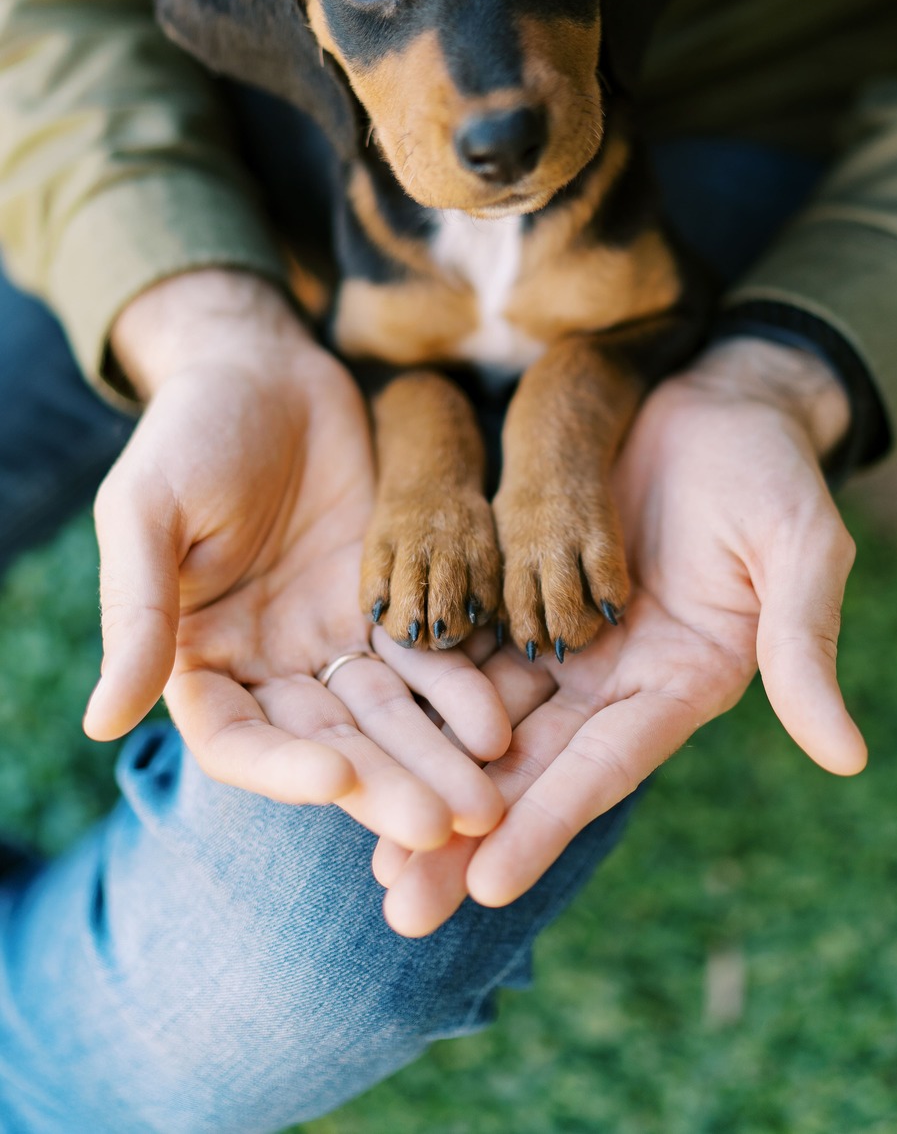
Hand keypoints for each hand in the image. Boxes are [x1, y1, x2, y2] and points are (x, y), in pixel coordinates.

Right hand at [83, 270, 509, 848]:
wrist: (267, 368)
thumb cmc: (189, 430)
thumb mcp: (147, 510)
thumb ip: (137, 613)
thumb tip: (101, 721)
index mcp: (199, 658)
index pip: (238, 740)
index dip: (284, 766)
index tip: (336, 776)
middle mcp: (270, 664)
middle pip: (331, 741)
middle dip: (388, 782)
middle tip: (449, 822)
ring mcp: (333, 637)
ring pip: (389, 712)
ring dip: (438, 755)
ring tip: (490, 795)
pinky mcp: (388, 600)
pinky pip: (429, 654)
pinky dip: (462, 688)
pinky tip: (501, 719)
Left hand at [374, 337, 867, 933]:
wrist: (715, 397)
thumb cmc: (770, 469)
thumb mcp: (799, 549)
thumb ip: (804, 645)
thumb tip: (848, 757)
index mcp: (679, 681)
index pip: (606, 764)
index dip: (550, 822)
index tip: (489, 885)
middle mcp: (612, 675)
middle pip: (530, 763)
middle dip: (467, 832)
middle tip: (403, 906)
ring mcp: (560, 634)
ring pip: (482, 717)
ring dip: (428, 775)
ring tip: (366, 844)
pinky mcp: (518, 587)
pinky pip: (460, 640)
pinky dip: (416, 687)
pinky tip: (361, 726)